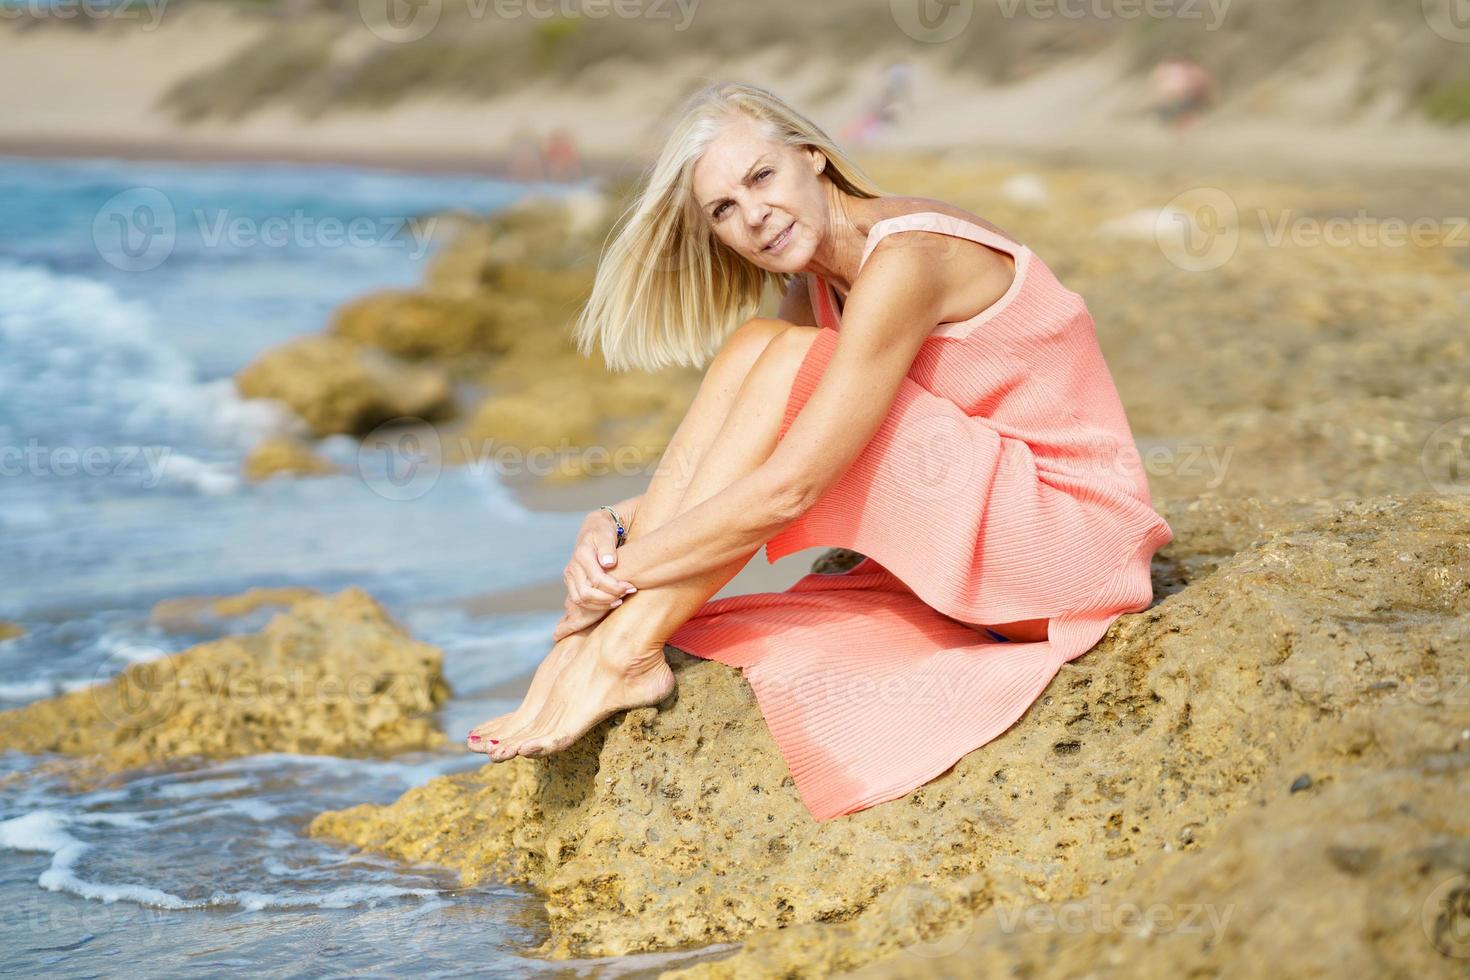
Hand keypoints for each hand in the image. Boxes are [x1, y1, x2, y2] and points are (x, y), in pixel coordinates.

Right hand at [553, 508, 635, 640]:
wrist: (594, 528)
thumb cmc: (603, 530)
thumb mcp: (606, 533)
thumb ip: (607, 548)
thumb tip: (608, 564)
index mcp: (581, 554)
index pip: (596, 578)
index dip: (614, 586)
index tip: (631, 587)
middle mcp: (572, 567)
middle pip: (586, 593)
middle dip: (608, 598)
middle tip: (627, 593)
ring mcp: (570, 576)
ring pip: (581, 600)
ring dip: (601, 604)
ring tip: (620, 600)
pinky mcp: (572, 582)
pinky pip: (581, 600)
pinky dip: (596, 605)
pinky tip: (612, 601)